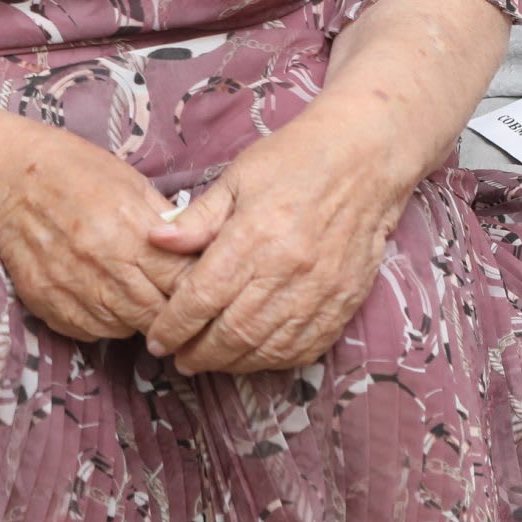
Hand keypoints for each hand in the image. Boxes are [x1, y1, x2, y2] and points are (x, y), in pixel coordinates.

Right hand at [0, 123, 194, 342]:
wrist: (6, 174)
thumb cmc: (73, 169)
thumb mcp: (131, 182)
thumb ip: (168, 221)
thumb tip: (202, 250)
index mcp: (129, 231)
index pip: (182, 281)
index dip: (197, 288)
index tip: (202, 287)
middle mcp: (101, 265)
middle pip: (156, 314)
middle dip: (171, 311)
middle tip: (174, 302)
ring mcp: (70, 288)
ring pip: (124, 329)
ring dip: (138, 319)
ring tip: (137, 296)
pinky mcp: (45, 302)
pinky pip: (88, 331)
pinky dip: (104, 322)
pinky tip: (103, 299)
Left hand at [142, 111, 409, 374]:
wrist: (365, 158)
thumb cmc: (294, 160)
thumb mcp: (236, 177)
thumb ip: (198, 217)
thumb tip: (156, 239)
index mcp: (253, 235)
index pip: (202, 296)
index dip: (175, 325)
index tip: (157, 341)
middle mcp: (287, 269)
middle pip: (234, 331)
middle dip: (200, 353)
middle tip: (180, 360)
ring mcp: (320, 289)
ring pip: (269, 346)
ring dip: (235, 363)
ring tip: (211, 362)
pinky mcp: (345, 299)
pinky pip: (308, 345)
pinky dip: (277, 359)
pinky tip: (256, 357)